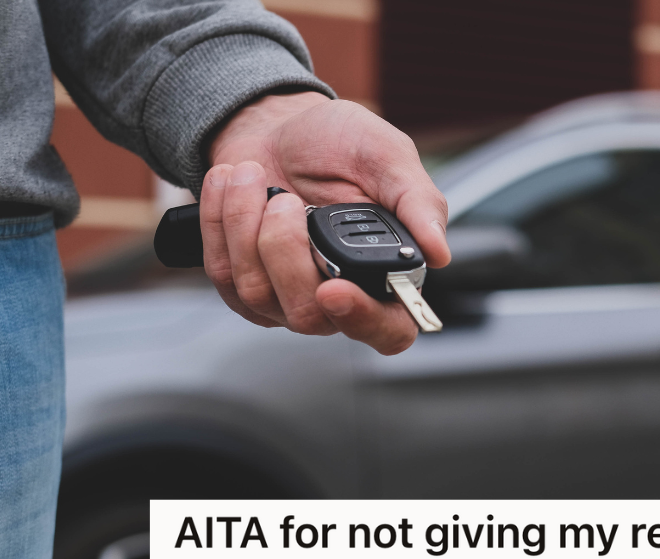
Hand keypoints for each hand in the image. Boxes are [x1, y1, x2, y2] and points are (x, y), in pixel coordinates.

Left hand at [200, 92, 449, 354]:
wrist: (279, 126)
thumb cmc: (340, 144)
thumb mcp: (388, 157)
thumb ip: (419, 203)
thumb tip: (439, 253)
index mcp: (386, 274)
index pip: (389, 331)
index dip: (364, 321)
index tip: (335, 289)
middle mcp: (339, 295)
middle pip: (309, 314)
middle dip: (285, 252)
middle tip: (286, 200)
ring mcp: (286, 296)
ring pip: (259, 294)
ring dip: (246, 225)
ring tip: (254, 177)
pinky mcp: (243, 284)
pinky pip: (223, 274)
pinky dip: (220, 221)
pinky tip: (232, 185)